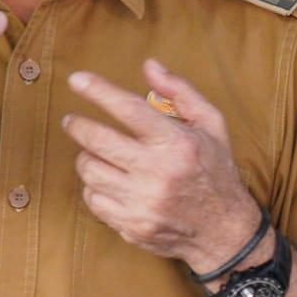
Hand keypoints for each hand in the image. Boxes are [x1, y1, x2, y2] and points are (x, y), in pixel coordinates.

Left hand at [64, 59, 261, 273]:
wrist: (225, 231)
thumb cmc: (216, 171)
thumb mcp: (211, 125)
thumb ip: (181, 92)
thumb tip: (150, 65)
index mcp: (177, 144)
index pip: (129, 109)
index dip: (98, 91)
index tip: (77, 79)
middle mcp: (157, 173)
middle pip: (98, 141)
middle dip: (77, 125)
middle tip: (71, 120)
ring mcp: (142, 203)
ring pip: (90, 171)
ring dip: (87, 157)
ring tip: (95, 152)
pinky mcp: (131, 225)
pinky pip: (93, 200)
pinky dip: (94, 186)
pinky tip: (106, 180)